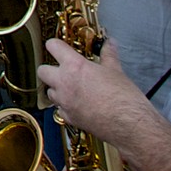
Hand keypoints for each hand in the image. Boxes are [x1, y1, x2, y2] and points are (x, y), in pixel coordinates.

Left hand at [37, 38, 153, 146]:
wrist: (129, 125)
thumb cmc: (123, 99)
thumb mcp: (116, 70)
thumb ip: (108, 55)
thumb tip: (109, 45)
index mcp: (74, 66)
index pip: (53, 46)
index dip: (56, 45)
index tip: (59, 46)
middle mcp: (64, 83)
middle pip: (42, 70)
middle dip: (50, 69)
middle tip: (62, 69)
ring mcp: (64, 102)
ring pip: (49, 91)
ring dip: (57, 89)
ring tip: (72, 88)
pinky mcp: (69, 117)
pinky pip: (59, 109)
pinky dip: (65, 107)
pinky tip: (77, 105)